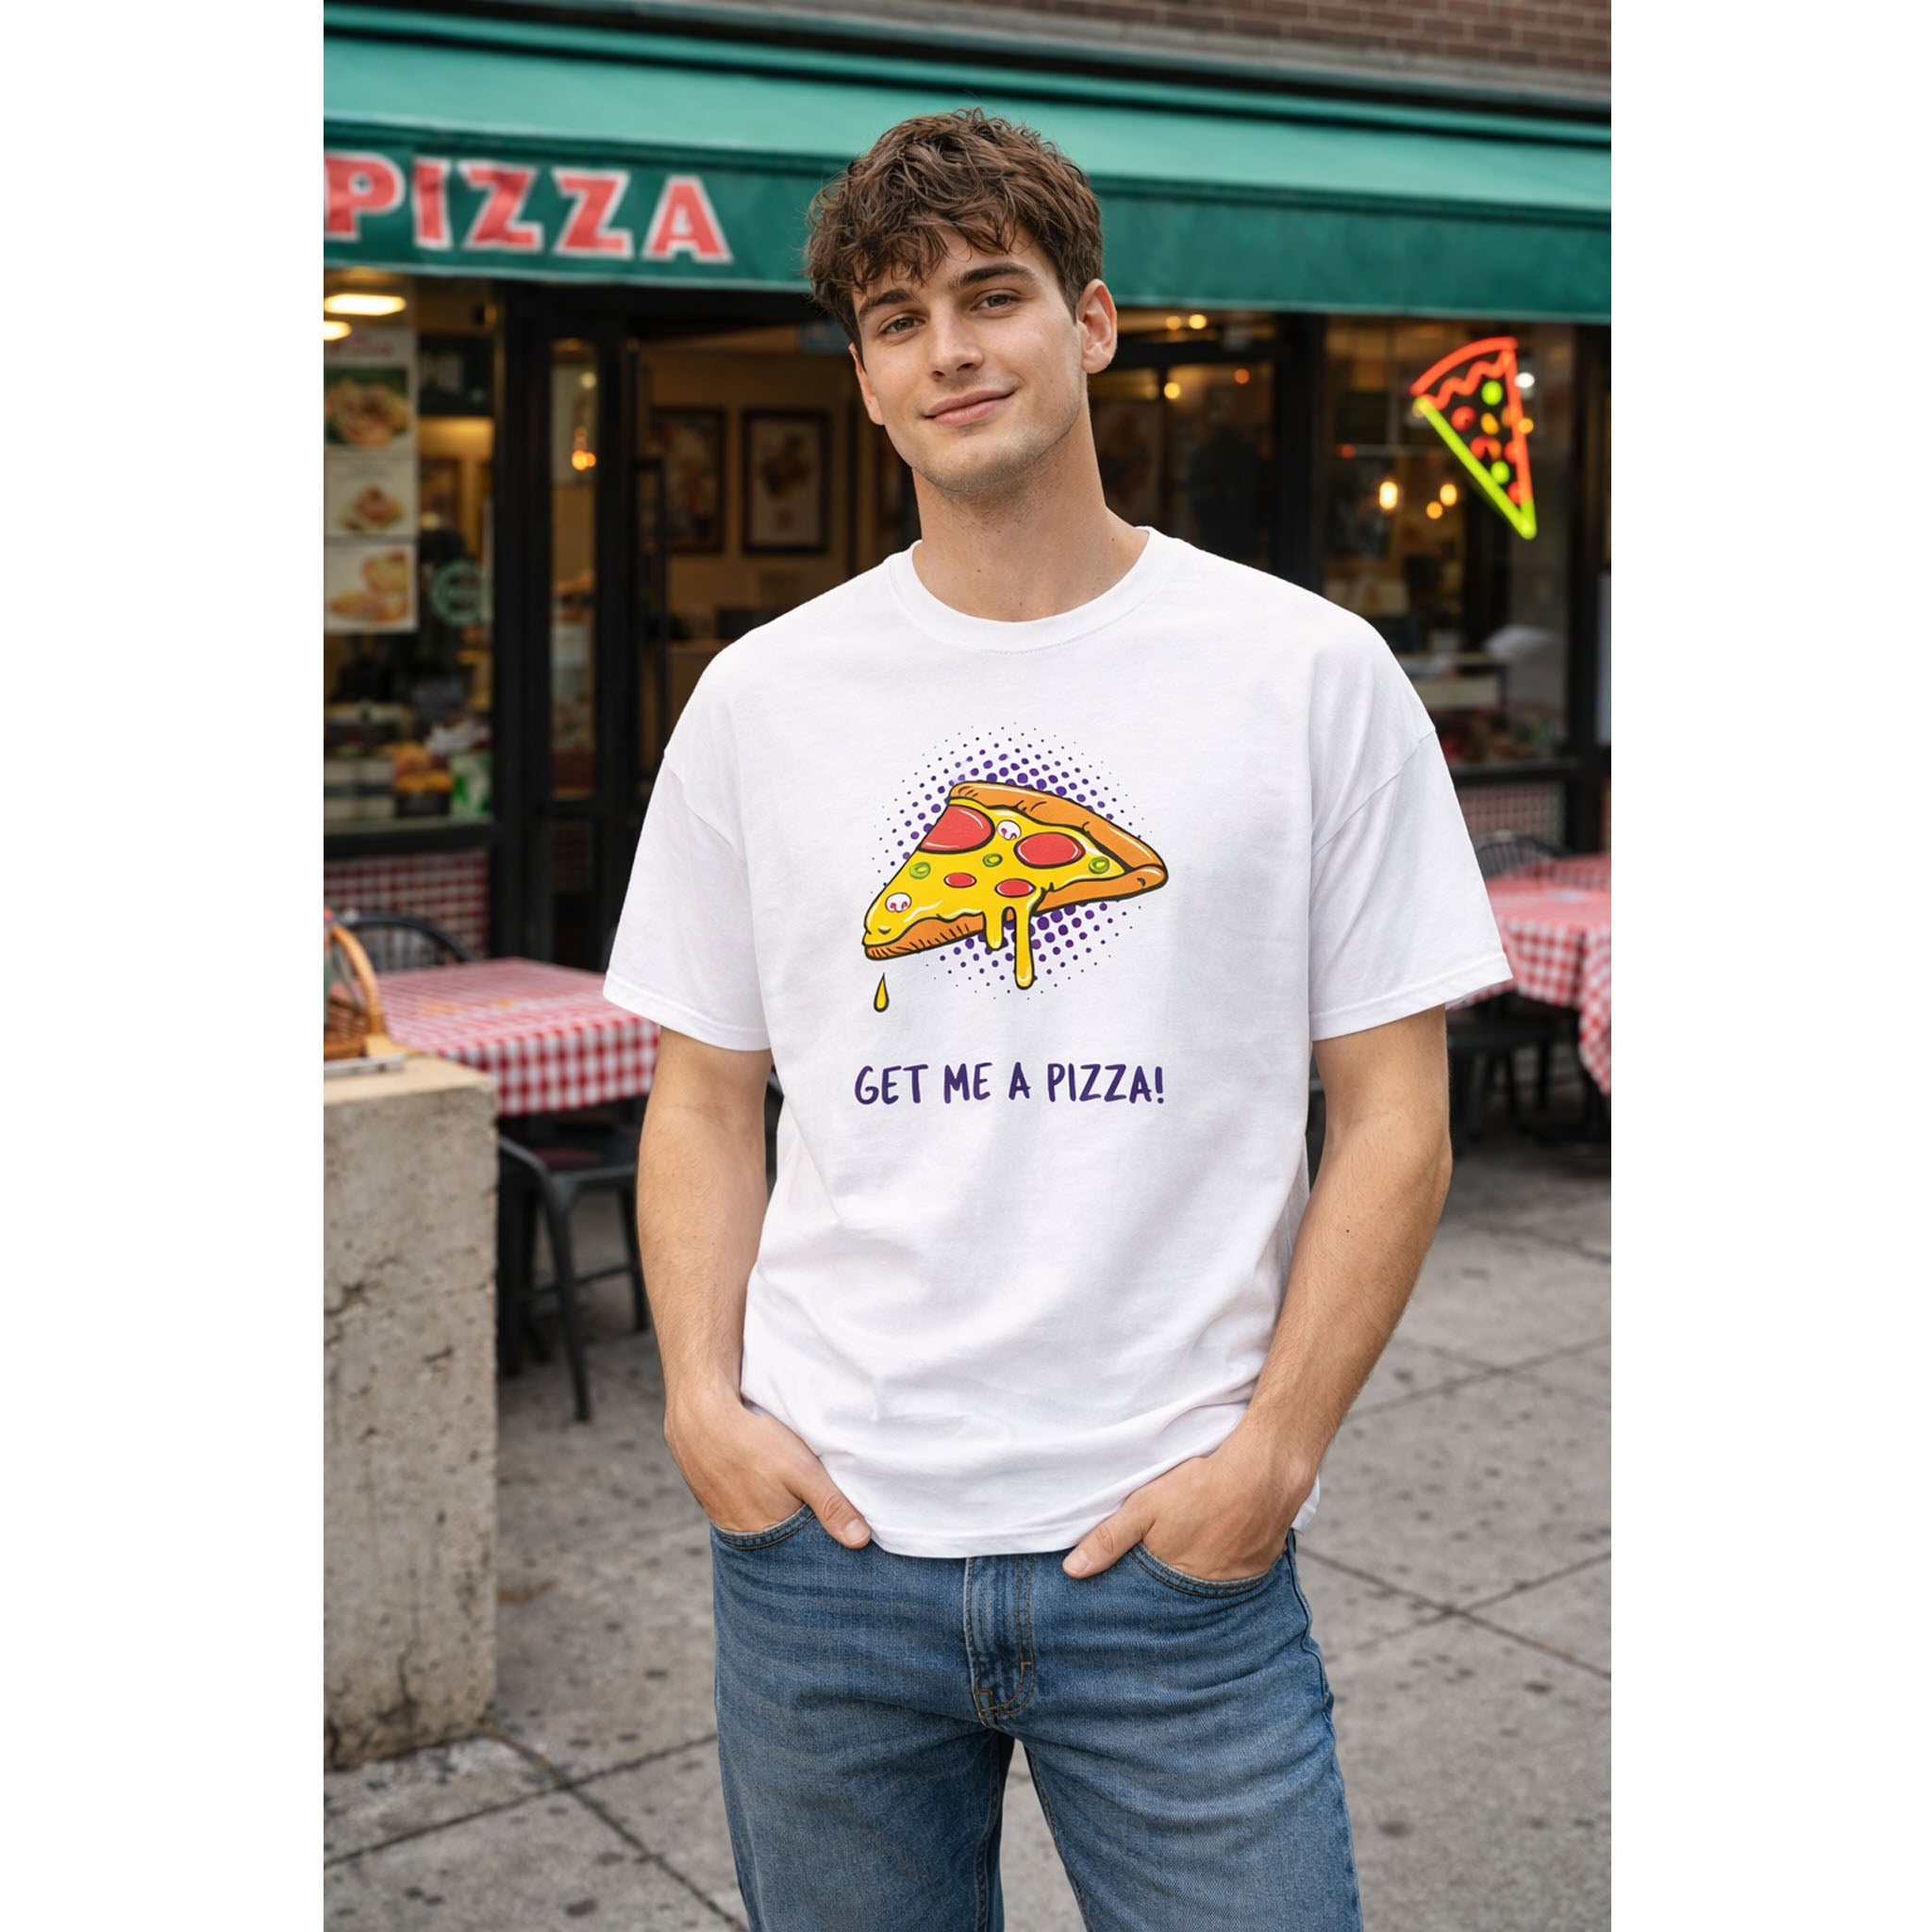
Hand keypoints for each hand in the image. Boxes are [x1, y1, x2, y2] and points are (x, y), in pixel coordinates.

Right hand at [664, 1389, 871, 1547]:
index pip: (803, 1552)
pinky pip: (744, 1514)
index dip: (821, 1544)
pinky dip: (759, 1506)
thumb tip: (861, 1541)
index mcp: (768, 1535)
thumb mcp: (801, 1470)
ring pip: (763, 1529)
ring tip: (792, 1501)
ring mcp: (726, 1521)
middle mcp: (745, 1537)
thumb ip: (831, 1504)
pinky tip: (764, 1489)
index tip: (840, 1539)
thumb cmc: (753, 1443)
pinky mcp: (715, 1503)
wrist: (698, 1419)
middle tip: (818, 1517)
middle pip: (782, 1544)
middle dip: (801, 1535)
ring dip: (779, 1520)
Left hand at [1062, 1427, 1311, 1579]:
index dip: (1137, 1591)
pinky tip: (1217, 1547)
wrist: (1263, 1475)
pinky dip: (1223, 1566)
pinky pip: (1233, 1577)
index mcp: (1173, 1581)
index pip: (1146, 1599)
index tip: (1126, 1587)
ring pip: (1205, 1587)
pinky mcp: (1257, 1570)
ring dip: (1195, 1577)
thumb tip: (1072, 1572)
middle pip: (1176, 1594)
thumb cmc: (1200, 1488)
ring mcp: (1234, 1583)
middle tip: (1161, 1562)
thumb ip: (1109, 1540)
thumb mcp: (1144, 1507)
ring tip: (1189, 1553)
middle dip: (1165, 1587)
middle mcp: (1204, 1591)